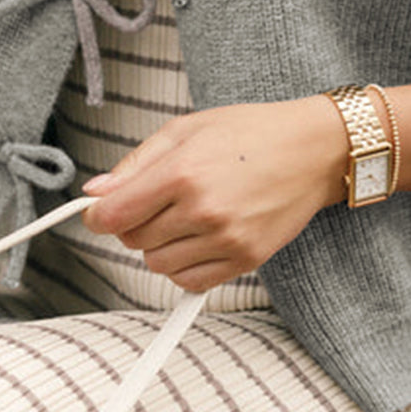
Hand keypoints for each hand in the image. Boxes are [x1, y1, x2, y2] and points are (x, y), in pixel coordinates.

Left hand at [80, 97, 347, 291]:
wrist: (314, 151)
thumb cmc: (251, 133)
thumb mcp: (186, 129)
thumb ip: (136, 164)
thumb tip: (96, 194)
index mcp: (182, 172)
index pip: (113, 216)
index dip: (98, 217)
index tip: (100, 213)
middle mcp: (202, 210)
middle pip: (132, 241)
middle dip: (134, 225)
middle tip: (156, 203)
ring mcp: (225, 239)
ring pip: (157, 264)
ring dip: (159, 246)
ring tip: (183, 217)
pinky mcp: (245, 259)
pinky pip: (189, 282)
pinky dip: (182, 266)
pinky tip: (195, 241)